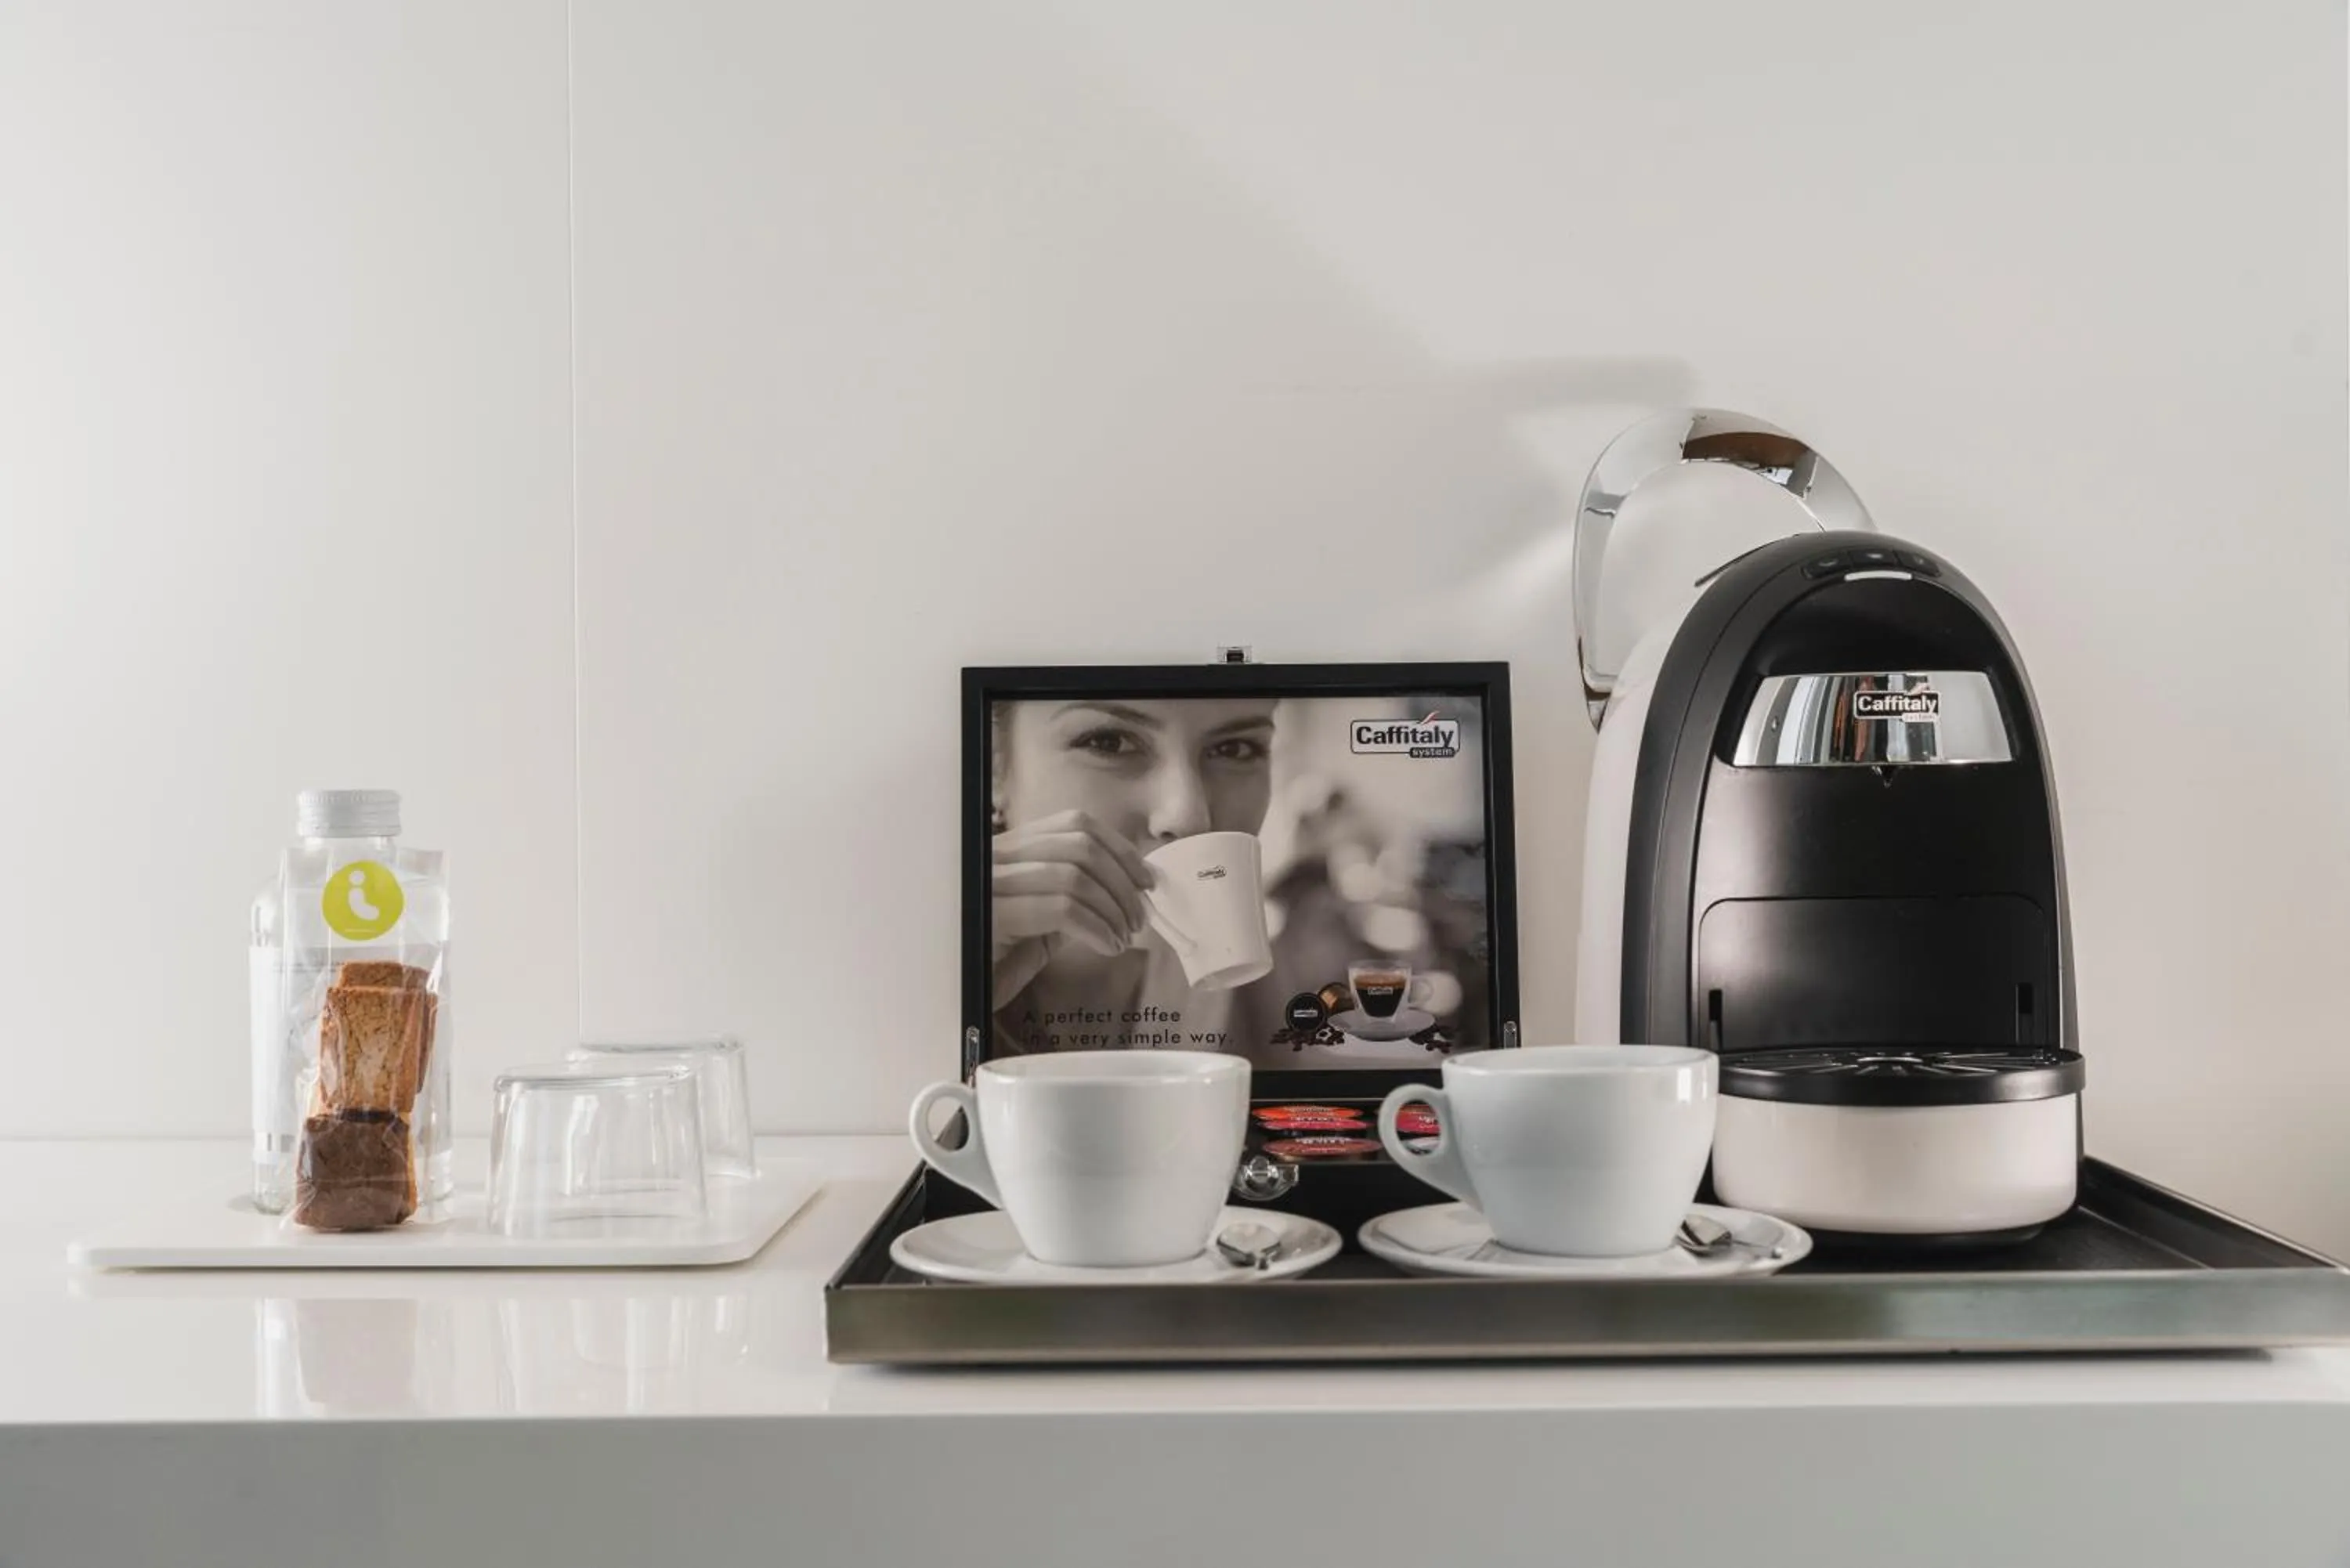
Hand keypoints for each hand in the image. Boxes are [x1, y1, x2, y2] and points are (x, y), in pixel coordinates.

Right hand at [991, 810, 1156, 1003]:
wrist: (956, 996)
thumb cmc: (996, 961)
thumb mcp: (1040, 925)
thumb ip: (1072, 901)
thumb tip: (1124, 891)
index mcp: (1012, 848)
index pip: (1074, 823)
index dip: (1119, 848)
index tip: (1146, 881)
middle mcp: (997, 855)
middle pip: (1080, 845)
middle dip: (1122, 882)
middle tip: (1138, 919)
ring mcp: (991, 882)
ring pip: (1074, 875)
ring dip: (1113, 909)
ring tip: (1123, 937)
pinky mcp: (992, 914)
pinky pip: (1061, 909)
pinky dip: (1096, 928)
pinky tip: (1106, 947)